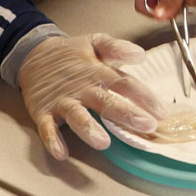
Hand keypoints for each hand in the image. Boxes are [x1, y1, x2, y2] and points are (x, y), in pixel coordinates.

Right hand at [18, 33, 165, 159]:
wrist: (32, 54)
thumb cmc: (71, 54)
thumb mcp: (95, 41)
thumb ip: (116, 47)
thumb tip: (140, 54)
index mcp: (97, 71)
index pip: (125, 84)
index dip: (144, 97)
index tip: (162, 112)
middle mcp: (81, 88)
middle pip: (105, 101)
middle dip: (126, 114)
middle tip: (146, 125)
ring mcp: (62, 101)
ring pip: (76, 116)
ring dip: (89, 129)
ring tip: (103, 142)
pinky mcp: (42, 112)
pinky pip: (46, 128)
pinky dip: (53, 141)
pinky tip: (62, 153)